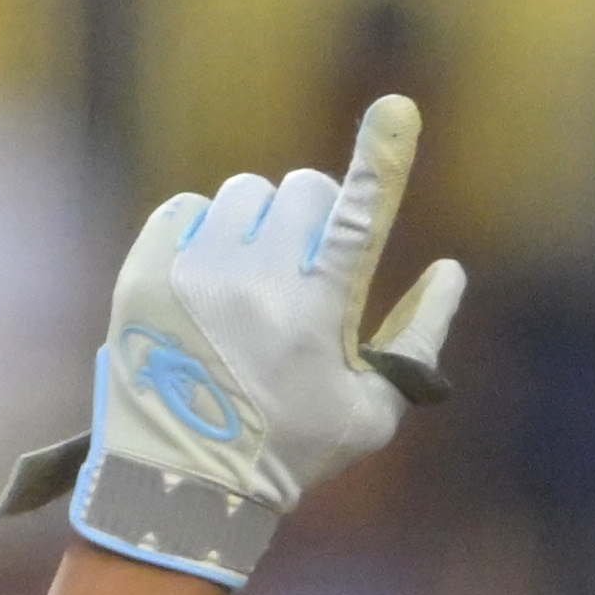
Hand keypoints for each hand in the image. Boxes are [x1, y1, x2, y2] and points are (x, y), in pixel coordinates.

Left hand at [59, 91, 468, 590]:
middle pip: (302, 190)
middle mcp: (254, 284)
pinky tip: (206, 281)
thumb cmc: (288, 452)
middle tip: (304, 272)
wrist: (180, 486)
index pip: (359, 219)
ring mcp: (193, 274)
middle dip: (312, 220)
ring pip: (243, 194)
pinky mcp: (144, 273)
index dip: (382, 159)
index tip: (397, 108)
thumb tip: (450, 270)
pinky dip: (202, 233)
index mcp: (317, 315)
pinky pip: (185, 208)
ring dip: (257, 225)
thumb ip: (416, 341)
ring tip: (249, 284)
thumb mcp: (370, 414)